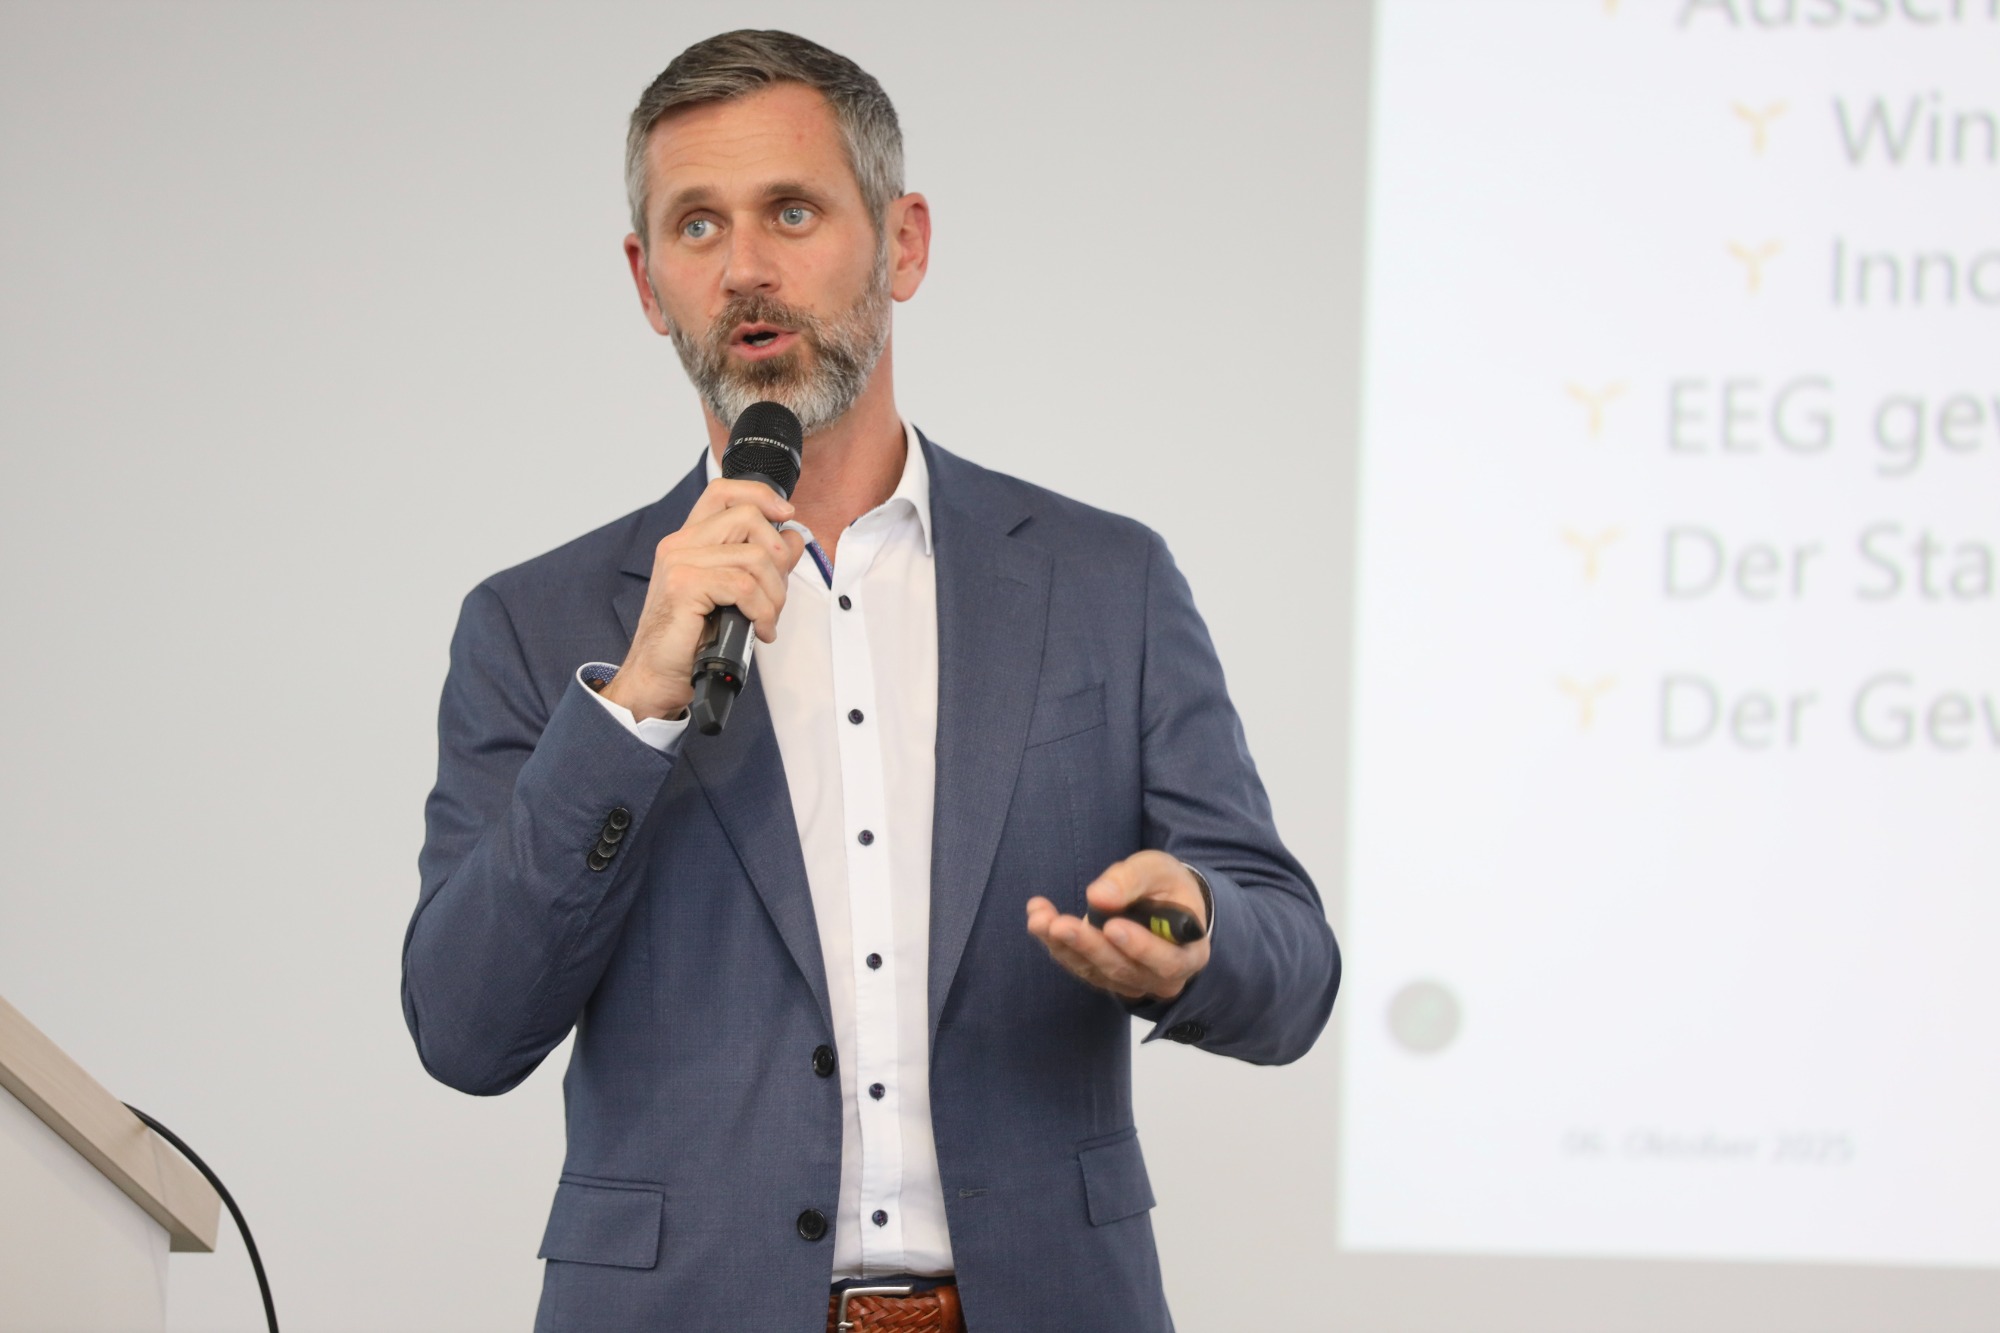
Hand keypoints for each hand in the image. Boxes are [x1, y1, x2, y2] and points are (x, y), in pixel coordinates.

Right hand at [601, 478, 806, 720]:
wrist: (658, 676)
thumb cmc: (691, 639)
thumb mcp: (733, 593)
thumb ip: (760, 561)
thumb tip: (794, 537)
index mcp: (690, 540)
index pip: (725, 492)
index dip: (761, 496)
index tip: (787, 516)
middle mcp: (680, 544)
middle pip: (748, 518)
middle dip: (778, 558)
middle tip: (775, 595)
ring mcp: (679, 562)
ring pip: (754, 556)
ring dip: (774, 594)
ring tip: (767, 619)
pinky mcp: (684, 586)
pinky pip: (744, 587)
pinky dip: (762, 611)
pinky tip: (760, 629)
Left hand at [1025, 850, 1210, 1001]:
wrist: (1163, 902)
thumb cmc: (1167, 887)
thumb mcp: (1158, 871)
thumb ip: (1133, 880)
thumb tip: (1099, 897)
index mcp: (1188, 955)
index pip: (1167, 962)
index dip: (1140, 948)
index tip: (1113, 927)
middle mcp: (1160, 979)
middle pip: (1123, 970)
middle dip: (1088, 946)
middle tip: (1060, 925)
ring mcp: (1130, 982)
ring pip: (1095, 971)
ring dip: (1064, 945)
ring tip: (1039, 918)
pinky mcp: (1103, 976)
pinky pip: (1078, 965)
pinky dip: (1054, 943)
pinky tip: (1037, 916)